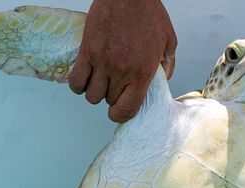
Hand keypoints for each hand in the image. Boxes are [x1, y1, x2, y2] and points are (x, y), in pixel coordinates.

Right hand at [69, 0, 176, 121]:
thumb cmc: (149, 14)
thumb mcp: (168, 40)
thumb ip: (167, 63)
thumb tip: (161, 80)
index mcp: (143, 72)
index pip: (128, 109)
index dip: (121, 115)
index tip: (119, 112)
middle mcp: (122, 71)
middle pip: (108, 101)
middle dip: (111, 97)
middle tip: (114, 85)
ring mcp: (103, 63)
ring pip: (91, 95)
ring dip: (94, 92)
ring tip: (99, 82)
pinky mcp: (87, 52)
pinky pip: (75, 81)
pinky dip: (78, 85)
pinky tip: (84, 78)